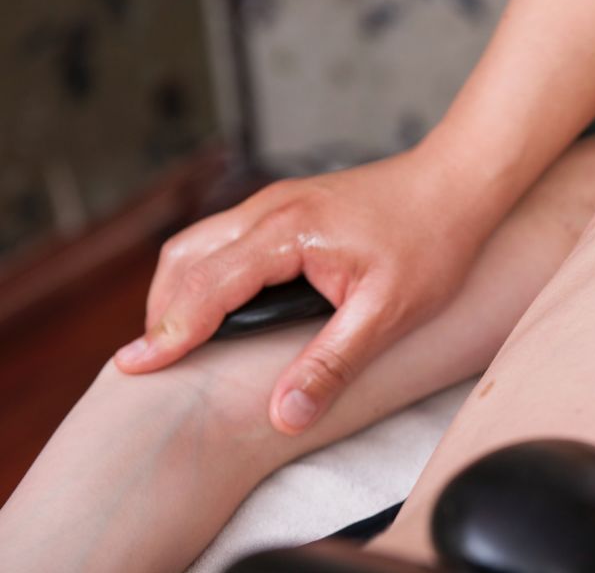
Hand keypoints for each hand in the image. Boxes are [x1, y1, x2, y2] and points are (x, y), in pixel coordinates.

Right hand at [114, 148, 486, 433]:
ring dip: (180, 290)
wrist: (459, 182)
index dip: (168, 333)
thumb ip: (334, 364)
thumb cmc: (432, 241)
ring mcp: (276, 203)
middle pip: (185, 258)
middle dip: (163, 312)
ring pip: (199, 242)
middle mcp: (270, 209)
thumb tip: (285, 414)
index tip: (133, 369)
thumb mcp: (389, 312)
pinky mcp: (288, 206)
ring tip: (180, 342)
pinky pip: (225, 237)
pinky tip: (221, 306)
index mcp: (288, 233)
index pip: (206, 286)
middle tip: (154, 364)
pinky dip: (205, 273)